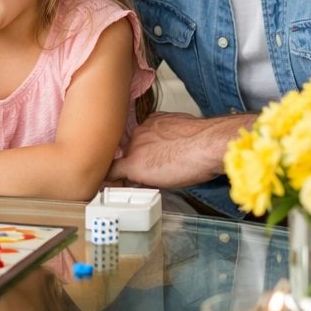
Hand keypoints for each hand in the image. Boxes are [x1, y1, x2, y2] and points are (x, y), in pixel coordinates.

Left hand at [109, 112, 255, 188]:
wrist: (204, 146)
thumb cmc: (203, 143)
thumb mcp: (185, 134)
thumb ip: (173, 140)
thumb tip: (175, 151)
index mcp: (154, 122)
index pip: (141, 139)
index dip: (143, 153)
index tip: (147, 161)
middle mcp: (141, 131)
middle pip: (130, 150)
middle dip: (135, 164)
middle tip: (142, 179)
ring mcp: (135, 146)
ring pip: (122, 161)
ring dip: (125, 174)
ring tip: (125, 186)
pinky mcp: (132, 163)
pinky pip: (113, 172)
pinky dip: (109, 180)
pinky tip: (105, 187)